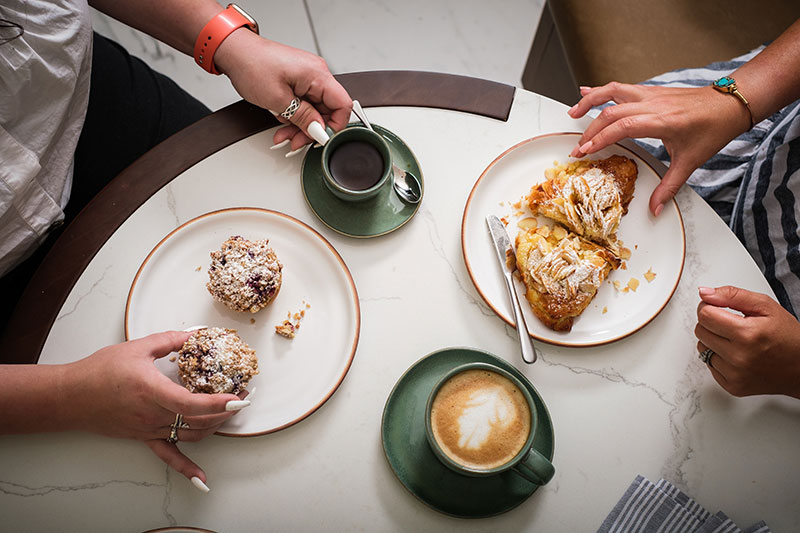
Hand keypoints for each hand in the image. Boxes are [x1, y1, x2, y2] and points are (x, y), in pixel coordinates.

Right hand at [63, 331, 248, 484]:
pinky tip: (203, 481)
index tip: (239, 398)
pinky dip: (188, 469)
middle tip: (245, 397)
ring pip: (191, 435)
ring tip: (231, 414)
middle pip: (198, 420)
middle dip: (226, 411)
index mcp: (151, 390)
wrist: (70, 396)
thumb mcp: (138, 348)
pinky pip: (169, 456)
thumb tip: (196, 333)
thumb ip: (170, 340)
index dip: (218, 403)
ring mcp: (149, 429)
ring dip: (215, 427)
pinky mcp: (144, 438)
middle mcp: (152, 415)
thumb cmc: (100, 371)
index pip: (191, 403)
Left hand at [215, 29, 352, 150]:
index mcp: (317, 74)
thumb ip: (303, 117)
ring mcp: (307, 77)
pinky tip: (282, 122)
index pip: (343, 105)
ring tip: (284, 134)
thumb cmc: (251, 64)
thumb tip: (319, 131)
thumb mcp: (278, 100)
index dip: (334, 126)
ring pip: (313, 110)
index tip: (320, 138)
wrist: (234, 51)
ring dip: (300, 126)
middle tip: (295, 141)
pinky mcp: (298, 80)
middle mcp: (316, 74)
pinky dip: (293, 116)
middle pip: (327, 111)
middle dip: (311, 129)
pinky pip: (304, 103)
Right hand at [567, 83, 751, 215]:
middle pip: (611, 112)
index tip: (584, 151)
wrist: (730, 104)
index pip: (621, 126)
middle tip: (578, 147)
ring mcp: (650, 94)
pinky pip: (620, 87)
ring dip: (589, 101)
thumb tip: (655, 208)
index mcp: (661, 120)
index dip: (599, 139)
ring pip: (611, 92)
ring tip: (572, 113)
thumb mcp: (690, 161)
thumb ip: (669, 186)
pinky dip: (600, 91)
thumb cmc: (713, 128)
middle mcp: (652, 104)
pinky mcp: (649, 91)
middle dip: (590, 130)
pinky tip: (586, 92)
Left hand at [694, 286, 799, 397]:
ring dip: (713, 341)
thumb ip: (732, 295)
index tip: (718, 308)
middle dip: (711, 323)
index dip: (709, 307)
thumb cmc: (787, 336)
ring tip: (735, 340)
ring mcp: (735, 374)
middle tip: (731, 324)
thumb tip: (704, 293)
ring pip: (702, 348)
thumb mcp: (766, 306)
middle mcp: (739, 357)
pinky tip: (736, 355)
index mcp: (747, 334)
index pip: (704, 315)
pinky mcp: (733, 386)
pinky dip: (718, 358)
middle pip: (700, 331)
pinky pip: (709, 365)